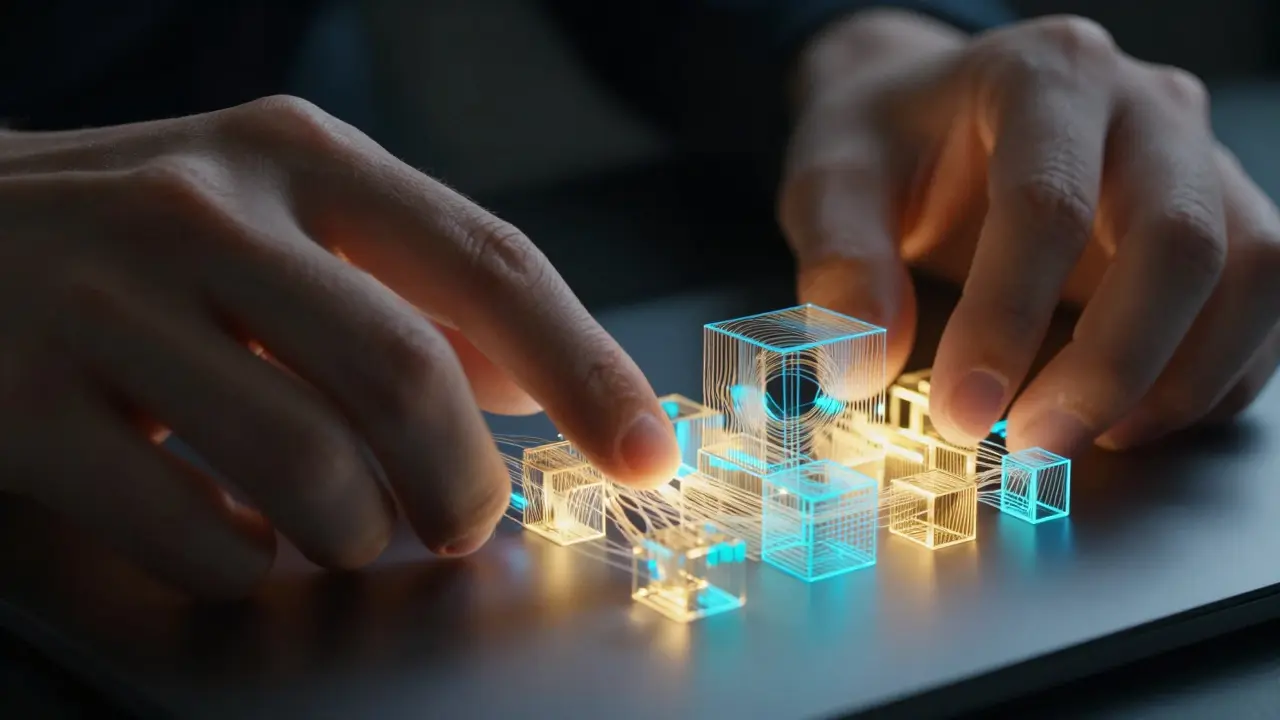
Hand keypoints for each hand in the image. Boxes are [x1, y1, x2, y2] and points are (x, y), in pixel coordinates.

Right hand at [0, 96, 679, 597]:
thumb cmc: (134, 237)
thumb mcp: (277, 217)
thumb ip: (406, 286)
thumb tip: (530, 380)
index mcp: (299, 159)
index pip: (490, 262)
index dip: (587, 368)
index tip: (647, 447)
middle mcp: (208, 211)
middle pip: (409, 378)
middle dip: (462, 485)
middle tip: (462, 522)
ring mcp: (106, 304)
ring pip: (312, 469)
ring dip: (357, 534)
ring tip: (343, 530)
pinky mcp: (22, 405)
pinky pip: (198, 537)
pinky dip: (248, 566)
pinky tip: (238, 537)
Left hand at [780, 11, 1279, 454]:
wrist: (932, 113)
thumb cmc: (890, 143)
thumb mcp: (832, 183)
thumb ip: (840, 264)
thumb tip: (860, 367)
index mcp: (1044, 76)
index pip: (1047, 203)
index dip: (1006, 320)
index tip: (961, 410)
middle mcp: (1143, 109)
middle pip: (1179, 238)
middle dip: (1110, 366)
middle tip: (1036, 446)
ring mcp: (1199, 161)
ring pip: (1250, 271)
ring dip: (1180, 380)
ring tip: (1086, 437)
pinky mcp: (1223, 220)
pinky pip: (1263, 304)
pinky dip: (1214, 377)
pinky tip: (1131, 418)